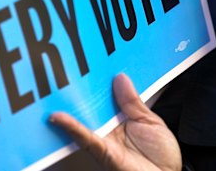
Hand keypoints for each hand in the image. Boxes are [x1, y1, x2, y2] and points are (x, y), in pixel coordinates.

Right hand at [50, 73, 181, 170]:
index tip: (89, 60)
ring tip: (54, 86)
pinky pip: (85, 137)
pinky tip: (57, 117)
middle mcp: (109, 128)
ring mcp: (103, 139)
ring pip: (82, 118)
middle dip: (78, 89)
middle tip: (64, 68)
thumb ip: (133, 101)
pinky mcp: (102, 151)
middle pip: (90, 104)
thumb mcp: (150, 121)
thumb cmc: (161, 156)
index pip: (105, 95)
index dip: (98, 80)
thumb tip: (120, 77)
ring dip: (68, 104)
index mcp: (121, 118)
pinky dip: (70, 127)